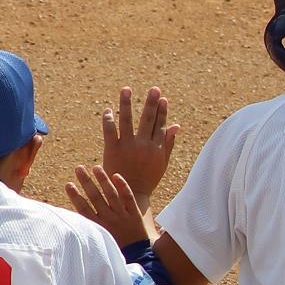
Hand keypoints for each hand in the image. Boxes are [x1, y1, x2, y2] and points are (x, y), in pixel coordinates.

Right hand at [67, 164, 148, 246]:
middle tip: (78, 168)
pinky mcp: (134, 214)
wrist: (138, 256)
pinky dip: (123, 186)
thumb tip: (72, 218)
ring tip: (95, 167)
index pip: (83, 208)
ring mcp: (122, 216)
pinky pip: (128, 198)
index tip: (68, 184)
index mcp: (98, 227)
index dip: (75, 196)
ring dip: (102, 180)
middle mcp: (109, 220)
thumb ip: (89, 227)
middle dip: (86, 182)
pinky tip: (116, 176)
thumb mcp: (99, 240)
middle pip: (95, 197)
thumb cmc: (115, 248)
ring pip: (111, 195)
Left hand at [100, 85, 177, 209]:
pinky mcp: (112, 150)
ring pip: (127, 120)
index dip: (162, 111)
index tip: (163, 99)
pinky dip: (108, 119)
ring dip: (126, 103)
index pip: (161, 125)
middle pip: (148, 119)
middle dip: (151, 103)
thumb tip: (176, 125)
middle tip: (154, 89)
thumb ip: (167, 144)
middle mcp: (144, 145)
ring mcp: (128, 147)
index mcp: (157, 148)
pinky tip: (108, 109)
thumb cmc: (147, 180)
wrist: (130, 196)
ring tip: (126, 89)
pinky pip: (109, 130)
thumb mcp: (161, 163)